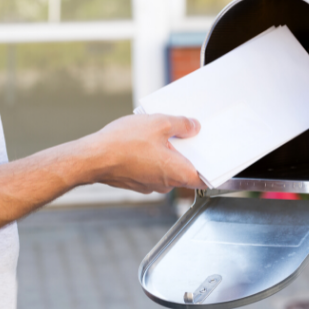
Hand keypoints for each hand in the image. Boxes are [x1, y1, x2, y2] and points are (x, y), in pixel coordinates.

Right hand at [86, 114, 205, 193]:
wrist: (91, 159)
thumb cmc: (123, 144)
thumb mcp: (159, 123)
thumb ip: (182, 125)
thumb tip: (194, 126)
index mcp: (178, 173)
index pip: (206, 178)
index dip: (213, 168)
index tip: (217, 159)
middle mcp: (166, 184)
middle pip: (186, 170)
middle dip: (187, 153)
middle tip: (185, 135)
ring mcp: (150, 185)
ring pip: (167, 169)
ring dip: (167, 154)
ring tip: (158, 134)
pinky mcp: (136, 182)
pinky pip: (151, 169)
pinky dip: (152, 158)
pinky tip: (142, 142)